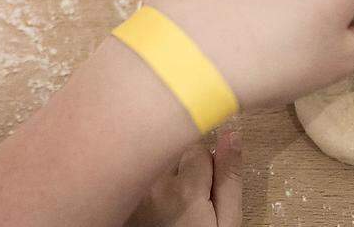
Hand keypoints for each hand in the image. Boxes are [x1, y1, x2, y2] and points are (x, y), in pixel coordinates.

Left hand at [127, 132, 241, 226]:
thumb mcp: (226, 224)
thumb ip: (230, 179)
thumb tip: (233, 135)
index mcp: (184, 188)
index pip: (197, 147)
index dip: (205, 166)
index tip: (205, 187)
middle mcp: (151, 183)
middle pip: (169, 151)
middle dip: (179, 165)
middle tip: (185, 197)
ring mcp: (131, 191)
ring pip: (150, 162)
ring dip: (158, 173)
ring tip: (166, 203)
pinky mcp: (121, 200)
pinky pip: (131, 176)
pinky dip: (139, 183)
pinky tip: (150, 207)